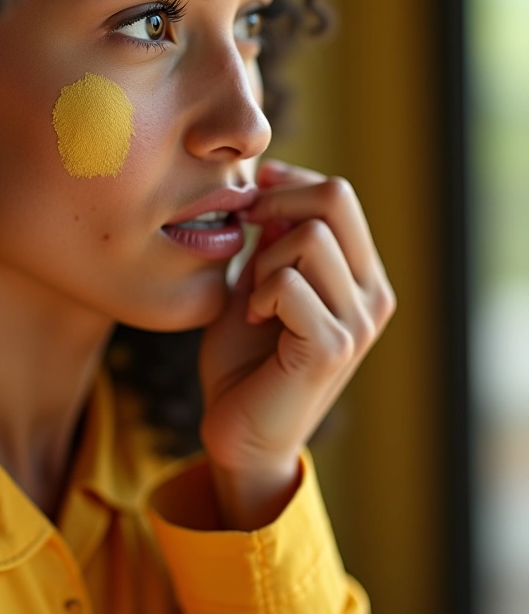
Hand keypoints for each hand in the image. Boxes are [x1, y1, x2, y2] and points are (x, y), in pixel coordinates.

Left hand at [199, 160, 395, 528]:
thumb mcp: (257, 285)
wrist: (239, 432)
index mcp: (361, 276)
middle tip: (246, 231)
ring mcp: (359, 322)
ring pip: (309, 238)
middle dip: (277, 202)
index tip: (256, 189)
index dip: (291, 182)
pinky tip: (254, 320)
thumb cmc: (245, 358)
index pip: (340, 196)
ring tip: (254, 297)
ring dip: (265, 260)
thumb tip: (272, 192)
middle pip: (336, 199)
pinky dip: (259, 294)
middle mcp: (374, 295)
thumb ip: (271, 243)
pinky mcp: (332, 348)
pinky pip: (290, 284)